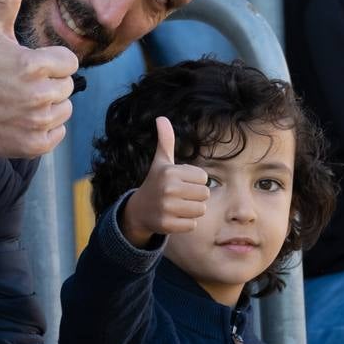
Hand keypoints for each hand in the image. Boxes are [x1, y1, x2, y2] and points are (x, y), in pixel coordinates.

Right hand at [0, 0, 79, 158]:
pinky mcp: (34, 145)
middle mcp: (38, 96)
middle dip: (49, 82)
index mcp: (33, 66)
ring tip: (22, 101)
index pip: (70, 62)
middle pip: (67, 86)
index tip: (30, 64)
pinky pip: (58, 133)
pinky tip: (23, 119)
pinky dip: (45, 128)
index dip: (52, 61)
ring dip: (49, 106)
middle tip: (22, 84)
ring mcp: (37, 123)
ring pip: (64, 109)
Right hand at [120, 117, 210, 247]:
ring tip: (178, 207)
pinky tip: (174, 217)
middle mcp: (168, 189)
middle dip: (195, 196)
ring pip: (200, 210)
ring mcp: (167, 208)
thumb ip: (165, 141)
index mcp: (170, 172)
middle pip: (204, 194)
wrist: (138, 211)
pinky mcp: (167, 225)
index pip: (203, 178)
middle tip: (180, 196)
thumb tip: (161, 118)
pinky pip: (192, 224)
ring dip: (192, 210)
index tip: (180, 182)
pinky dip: (186, 223)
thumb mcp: (161, 162)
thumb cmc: (156, 183)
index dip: (195, 181)